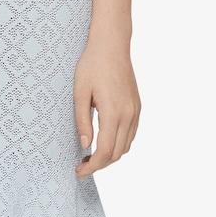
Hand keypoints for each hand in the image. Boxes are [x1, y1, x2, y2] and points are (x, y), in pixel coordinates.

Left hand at [74, 38, 139, 176]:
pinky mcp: (137, 106)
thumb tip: (85, 144)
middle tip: (81, 166)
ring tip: (90, 156)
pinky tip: (104, 141)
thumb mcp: (79, 92)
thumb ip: (82, 120)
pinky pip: (131, 134)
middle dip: (100, 165)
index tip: (78, 171)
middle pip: (117, 153)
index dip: (92, 166)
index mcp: (113, 112)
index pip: (105, 151)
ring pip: (126, 146)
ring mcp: (135, 111)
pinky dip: (119, 144)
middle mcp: (128, 114)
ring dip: (110, 156)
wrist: (111, 45)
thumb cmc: (92, 65)